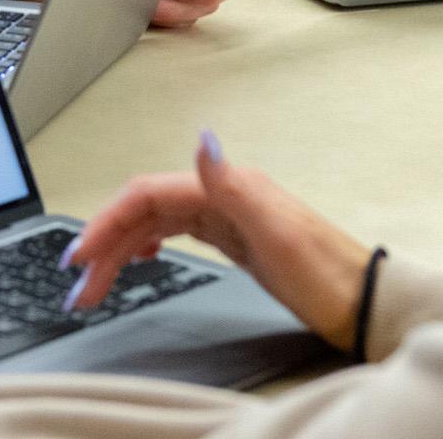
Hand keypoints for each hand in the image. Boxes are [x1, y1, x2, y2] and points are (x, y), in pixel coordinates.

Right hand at [64, 131, 371, 349]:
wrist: (363, 302)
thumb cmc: (326, 273)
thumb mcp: (277, 232)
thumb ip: (232, 186)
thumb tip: (202, 141)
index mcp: (227, 188)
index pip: (147, 195)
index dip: (107, 222)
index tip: (80, 256)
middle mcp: (224, 195)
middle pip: (144, 210)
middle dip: (105, 245)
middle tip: (79, 287)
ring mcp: (229, 216)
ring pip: (155, 224)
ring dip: (120, 252)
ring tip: (95, 286)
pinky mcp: (234, 238)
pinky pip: (176, 233)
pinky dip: (148, 246)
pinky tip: (142, 258)